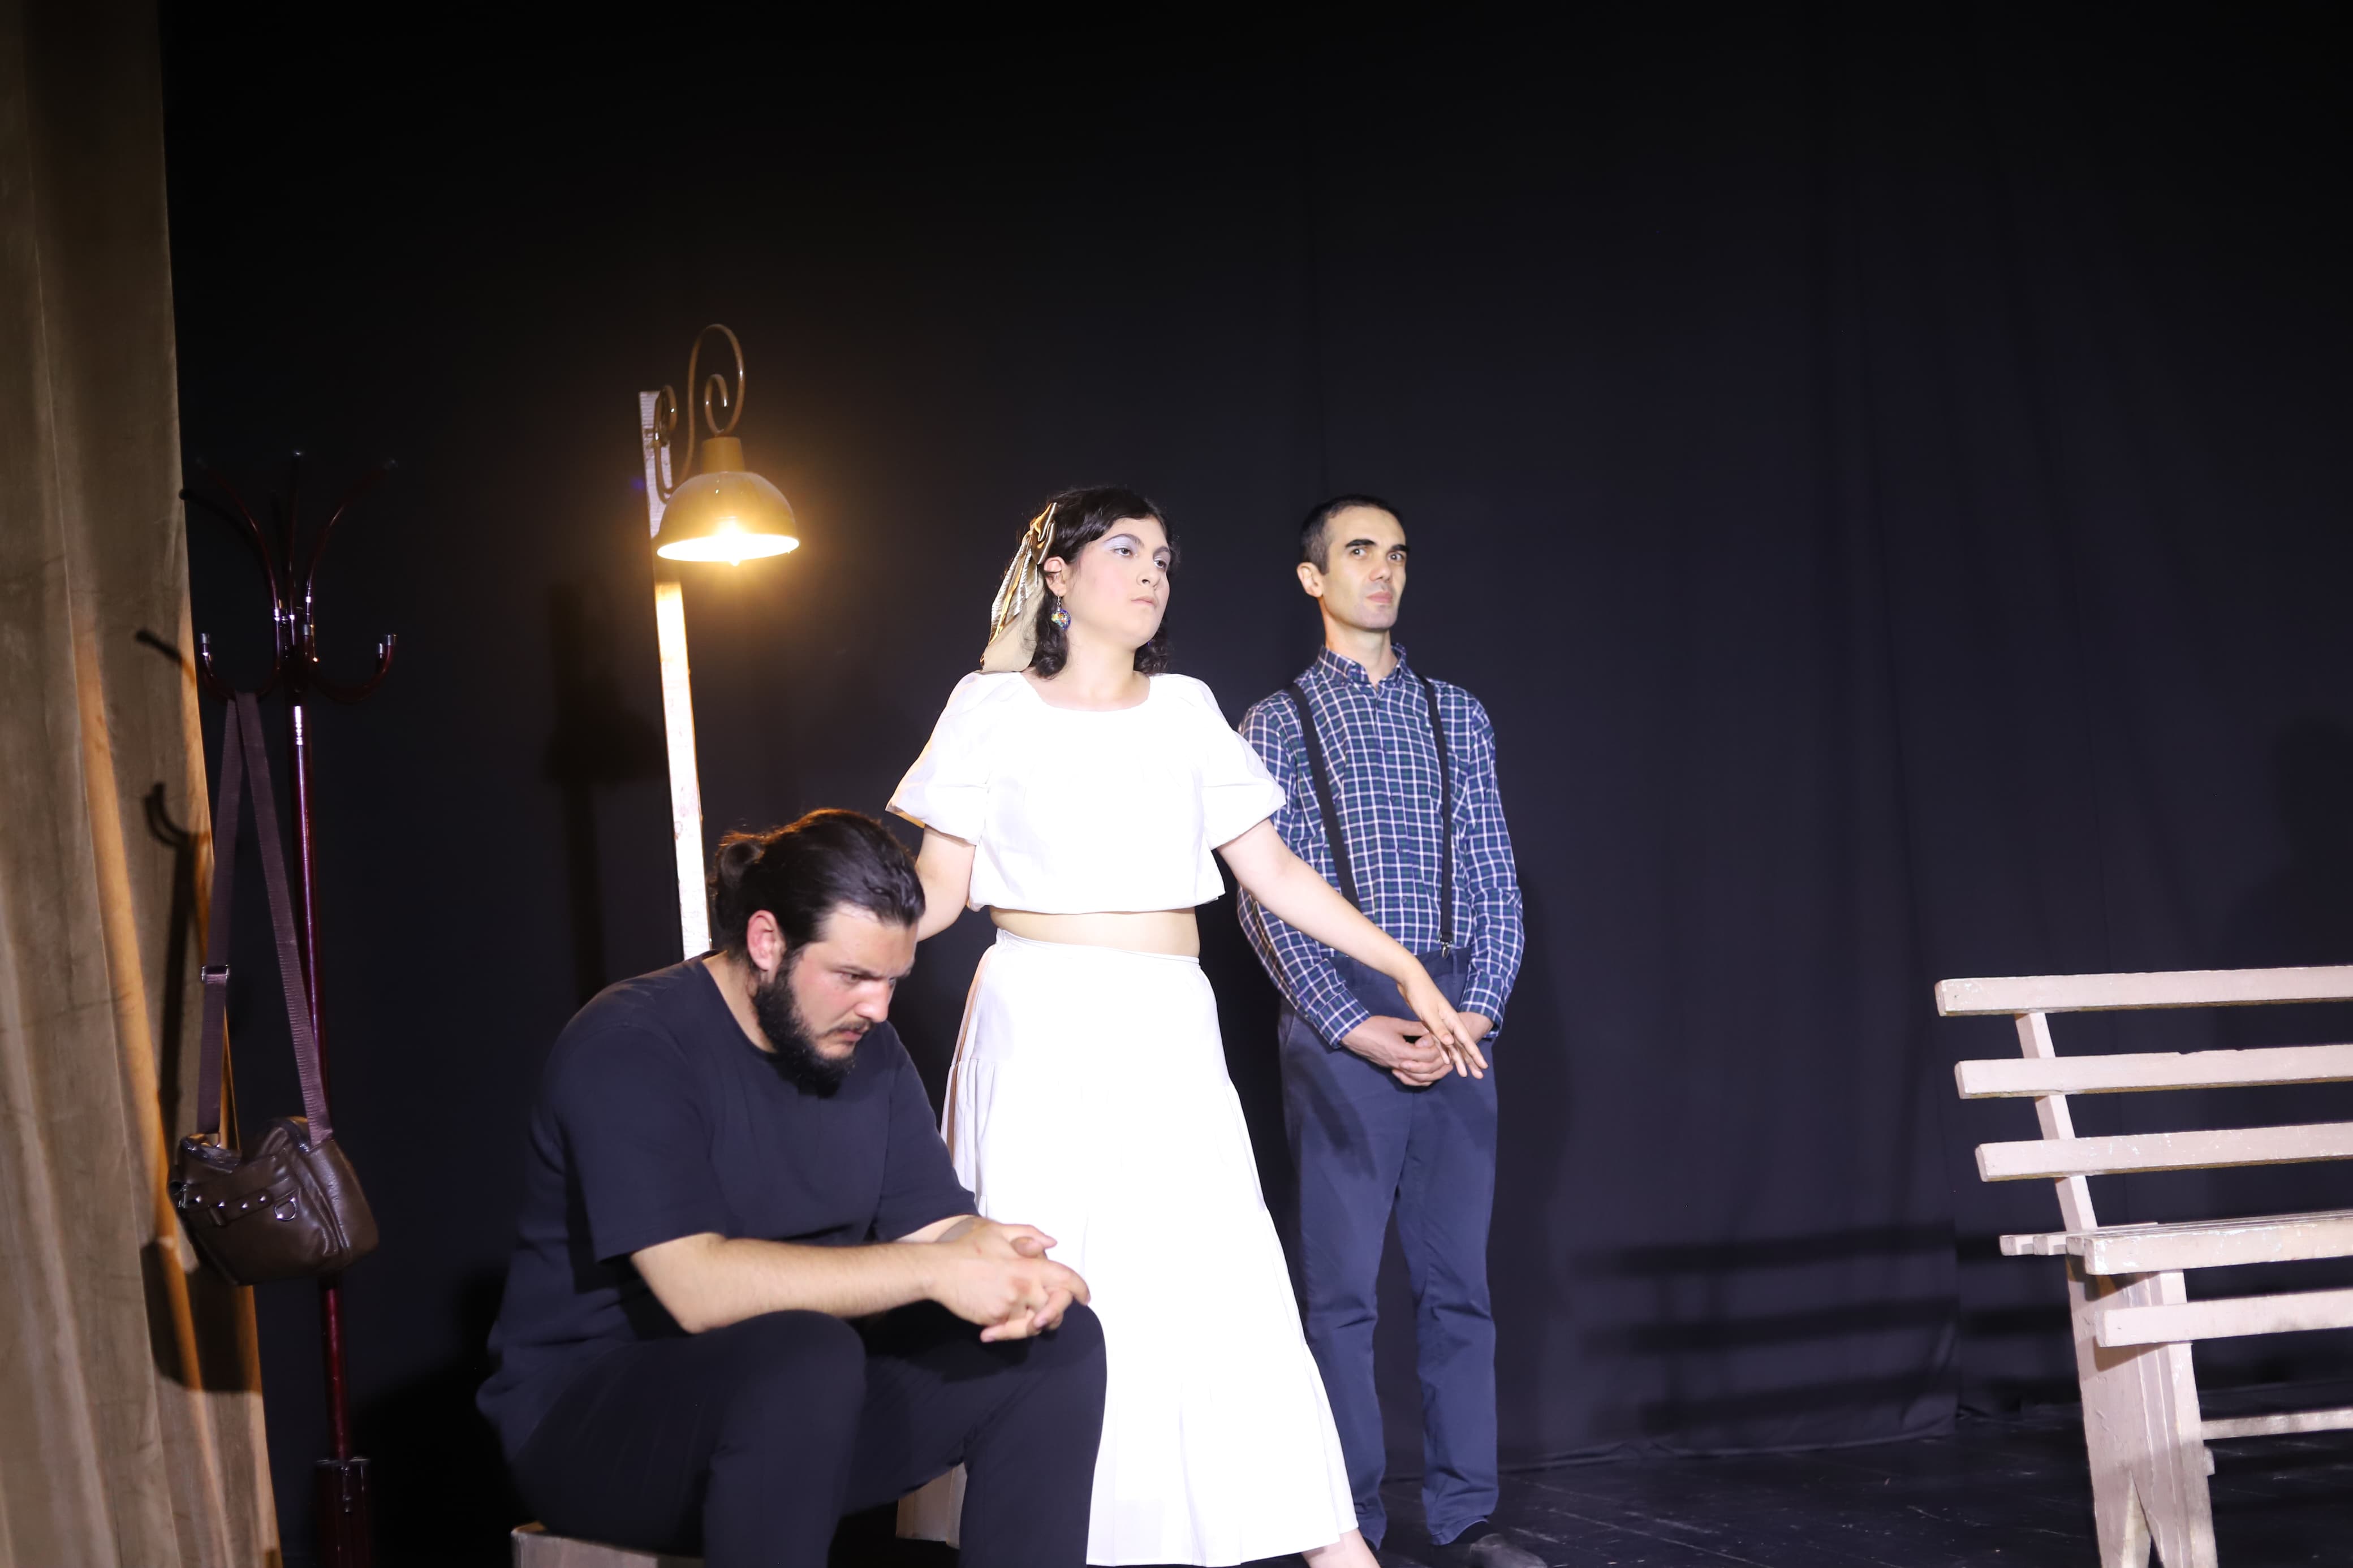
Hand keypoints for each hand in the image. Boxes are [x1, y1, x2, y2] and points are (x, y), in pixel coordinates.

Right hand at [927, 1218, 1088, 1340]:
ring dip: (1034, 1323)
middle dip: (1057, 1313)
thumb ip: (1028, 1235)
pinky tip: (996, 1328)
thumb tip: (1052, 1243)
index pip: (1064, 1279)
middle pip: (1054, 1308)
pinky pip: (1010, 1329)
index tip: (1085, 1297)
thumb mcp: (999, 1232)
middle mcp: (1022, 1289)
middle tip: (1052, 1314)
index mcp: (1027, 1267)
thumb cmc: (969, 1248)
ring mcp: (1008, 1307)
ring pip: (1033, 1324)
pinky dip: (1009, 1329)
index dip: (1080, 1288)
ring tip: (1028, 1319)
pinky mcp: (993, 1320)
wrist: (938, 1270)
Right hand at [1344, 1015, 1452, 1085]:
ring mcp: (1394, 1067)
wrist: (1352, 1034)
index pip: (1428, 1056)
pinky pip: (1408, 1080)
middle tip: (1450, 1059)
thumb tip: (1431, 1027)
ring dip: (1432, 1075)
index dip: (1438, 1051)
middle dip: (1440, 1066)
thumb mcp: (1396, 1024)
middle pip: (1426, 1071)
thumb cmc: (1373, 1027)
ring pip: (1418, 1079)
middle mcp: (1400, 1063)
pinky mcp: (1390, 1068)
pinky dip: (1419, 1080)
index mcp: (1403, 1052)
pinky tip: (1425, 1075)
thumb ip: (1415, 1027)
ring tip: (1443, 1068)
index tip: (1444, 1044)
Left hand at [1395, 964, 1487, 1078]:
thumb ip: (1439, 1028)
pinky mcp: (1431, 1024)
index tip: (1483, 1066)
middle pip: (1462, 1045)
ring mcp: (1440, 1024)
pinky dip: (1444, 1052)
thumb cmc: (1420, 993)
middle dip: (1470, 1060)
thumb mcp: (1429, 1011)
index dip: (1474, 1054)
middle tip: (1478, 1076)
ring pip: (1451, 1046)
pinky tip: (1446, 1061)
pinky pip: (1440, 1042)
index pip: (1465, 1040)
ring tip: (1463, 1074)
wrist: (1410, 979)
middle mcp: (1448, 1023)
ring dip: (1457, 1059)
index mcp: (1451, 1019)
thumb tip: (1452, 1043)